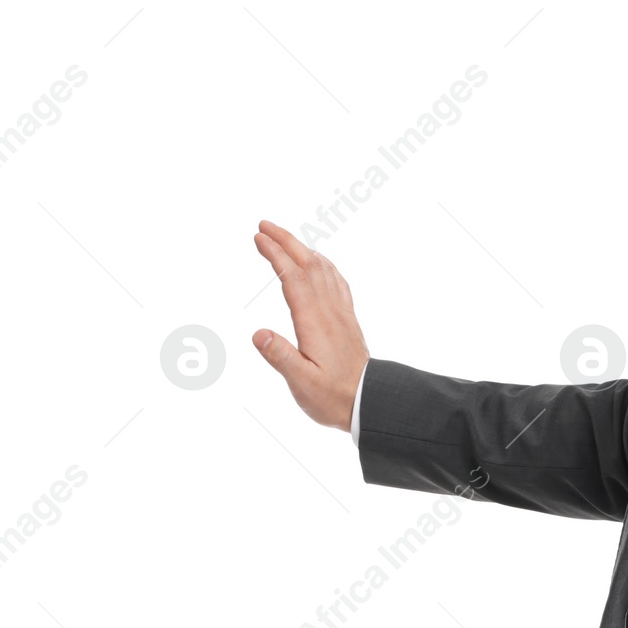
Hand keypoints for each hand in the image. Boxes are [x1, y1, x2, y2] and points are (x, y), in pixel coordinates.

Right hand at [251, 219, 369, 430]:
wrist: (369, 402)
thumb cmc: (332, 397)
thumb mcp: (301, 383)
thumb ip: (281, 357)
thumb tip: (259, 334)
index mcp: (314, 322)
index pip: (292, 278)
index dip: (275, 255)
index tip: (258, 238)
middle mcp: (329, 312)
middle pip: (308, 265)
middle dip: (287, 242)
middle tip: (264, 225)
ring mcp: (340, 314)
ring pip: (324, 271)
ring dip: (303, 249)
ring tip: (285, 237)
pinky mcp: (347, 321)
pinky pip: (337, 284)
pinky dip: (325, 266)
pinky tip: (320, 263)